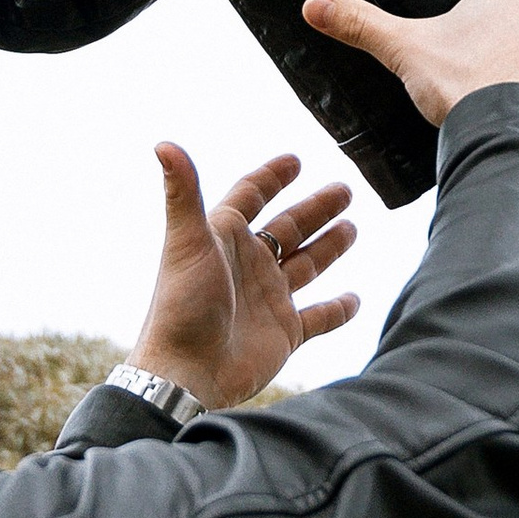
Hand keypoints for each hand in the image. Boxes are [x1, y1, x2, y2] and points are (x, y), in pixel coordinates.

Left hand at [131, 151, 360, 411]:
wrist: (187, 374)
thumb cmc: (182, 305)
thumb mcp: (186, 242)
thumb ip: (183, 192)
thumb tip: (163, 143)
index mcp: (225, 239)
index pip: (251, 197)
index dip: (271, 177)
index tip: (294, 161)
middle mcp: (248, 265)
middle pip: (288, 228)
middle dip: (315, 208)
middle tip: (345, 190)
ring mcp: (267, 299)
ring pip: (306, 266)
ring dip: (329, 248)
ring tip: (351, 227)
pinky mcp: (283, 333)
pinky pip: (318, 318)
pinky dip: (337, 309)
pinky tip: (355, 299)